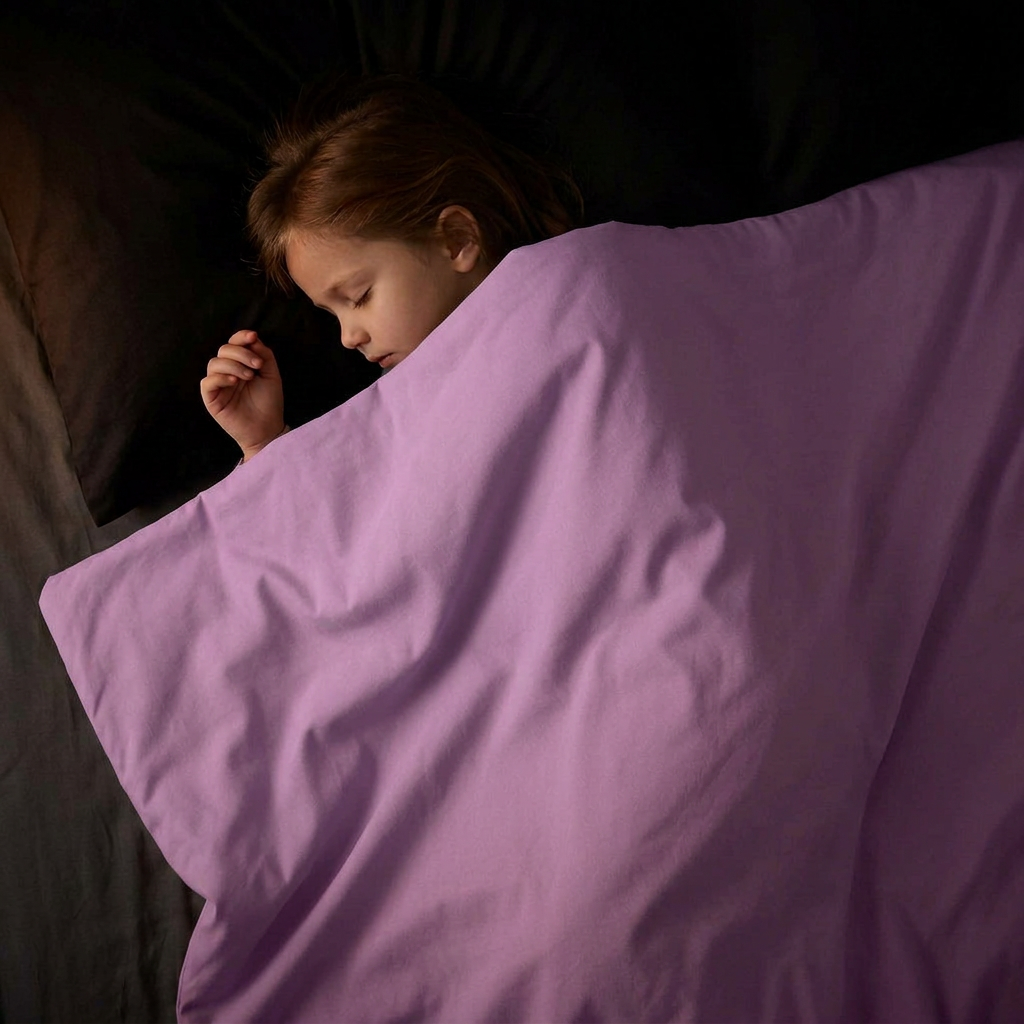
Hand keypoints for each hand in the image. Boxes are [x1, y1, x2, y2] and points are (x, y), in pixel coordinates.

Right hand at [201, 330, 284, 459]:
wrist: (268, 428)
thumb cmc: (269, 403)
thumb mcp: (271, 374)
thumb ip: (264, 354)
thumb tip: (253, 337)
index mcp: (240, 364)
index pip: (234, 344)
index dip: (240, 337)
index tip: (253, 337)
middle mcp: (227, 372)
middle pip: (223, 350)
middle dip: (241, 353)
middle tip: (257, 365)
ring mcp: (218, 385)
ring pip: (214, 363)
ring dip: (233, 365)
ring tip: (249, 376)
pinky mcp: (211, 399)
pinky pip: (208, 382)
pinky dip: (221, 378)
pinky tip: (235, 382)